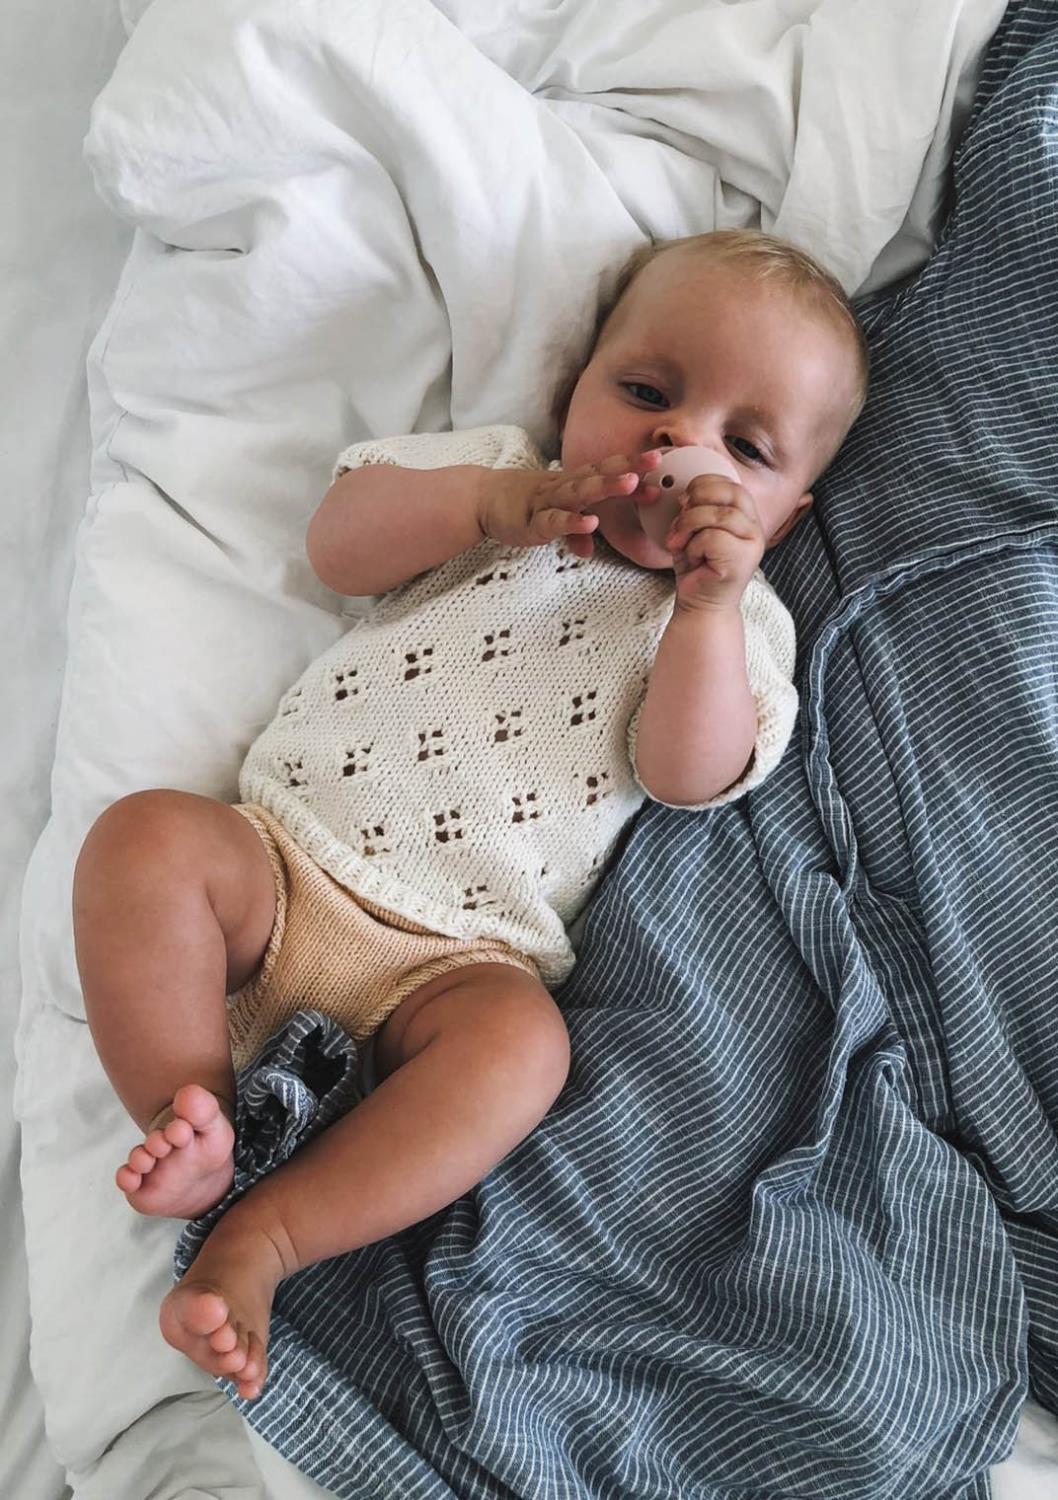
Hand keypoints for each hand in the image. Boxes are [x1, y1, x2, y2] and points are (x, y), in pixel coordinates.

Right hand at [478, 451, 663, 558]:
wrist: (482, 499)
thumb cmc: (522, 505)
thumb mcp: (553, 516)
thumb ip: (574, 531)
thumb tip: (590, 548)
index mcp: (572, 482)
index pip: (606, 469)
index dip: (632, 463)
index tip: (661, 460)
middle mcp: (563, 486)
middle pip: (598, 474)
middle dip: (627, 467)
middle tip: (655, 461)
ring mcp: (548, 502)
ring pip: (580, 492)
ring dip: (605, 486)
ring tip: (630, 483)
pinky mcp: (532, 522)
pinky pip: (554, 522)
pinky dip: (572, 524)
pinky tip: (590, 525)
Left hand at [665, 475, 764, 611]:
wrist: (701, 606)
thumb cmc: (697, 568)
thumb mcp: (693, 531)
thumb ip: (694, 509)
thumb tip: (686, 495)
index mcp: (744, 516)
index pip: (729, 484)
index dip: (703, 485)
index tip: (684, 501)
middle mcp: (754, 527)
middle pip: (728, 493)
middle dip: (696, 501)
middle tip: (680, 520)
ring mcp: (752, 543)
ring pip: (718, 515)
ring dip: (689, 525)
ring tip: (678, 543)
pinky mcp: (743, 559)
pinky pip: (712, 538)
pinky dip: (694, 547)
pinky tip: (693, 560)